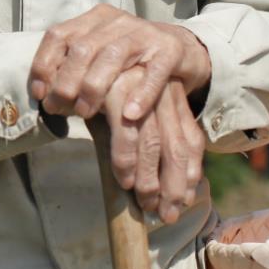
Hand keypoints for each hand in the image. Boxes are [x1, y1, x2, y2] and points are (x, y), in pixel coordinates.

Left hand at [28, 3, 210, 124]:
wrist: (182, 50)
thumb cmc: (130, 61)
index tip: (39, 93)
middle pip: (82, 48)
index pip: (59, 35)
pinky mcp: (170, 50)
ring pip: (112, 56)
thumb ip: (74, 68)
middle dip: (66, 82)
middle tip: (59, 109)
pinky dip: (141, 94)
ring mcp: (145, 33)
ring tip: (85, 114)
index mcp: (93, 19)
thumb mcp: (99, 56)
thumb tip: (44, 96)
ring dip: (94, 88)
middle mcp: (116, 21)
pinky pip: (153, 72)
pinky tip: (128, 114)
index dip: (43, 64)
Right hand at [103, 71, 205, 222]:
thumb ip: (145, 139)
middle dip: (173, 184)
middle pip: (177, 145)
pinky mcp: (116, 89)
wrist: (76, 55)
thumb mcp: (130, 114)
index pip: (192, 140)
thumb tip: (158, 184)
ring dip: (149, 178)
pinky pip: (126, 132)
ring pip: (153, 142)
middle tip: (165, 214)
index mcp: (172, 97)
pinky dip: (127, 159)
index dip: (190, 174)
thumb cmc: (100, 91)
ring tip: (144, 201)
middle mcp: (162, 92)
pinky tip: (124, 179)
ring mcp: (140, 90)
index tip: (182, 202)